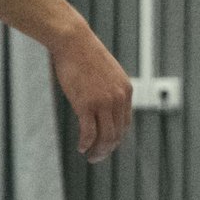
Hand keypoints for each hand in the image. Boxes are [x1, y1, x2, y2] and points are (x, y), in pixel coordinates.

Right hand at [51, 24, 132, 163]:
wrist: (74, 42)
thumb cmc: (85, 56)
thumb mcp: (106, 73)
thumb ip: (109, 90)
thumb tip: (104, 104)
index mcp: (125, 90)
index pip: (125, 123)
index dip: (116, 137)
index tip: (107, 145)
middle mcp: (118, 98)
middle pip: (117, 133)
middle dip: (108, 149)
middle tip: (97, 157)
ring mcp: (103, 101)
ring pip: (105, 136)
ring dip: (98, 151)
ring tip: (90, 157)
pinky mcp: (86, 104)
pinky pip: (88, 132)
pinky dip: (85, 143)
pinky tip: (81, 148)